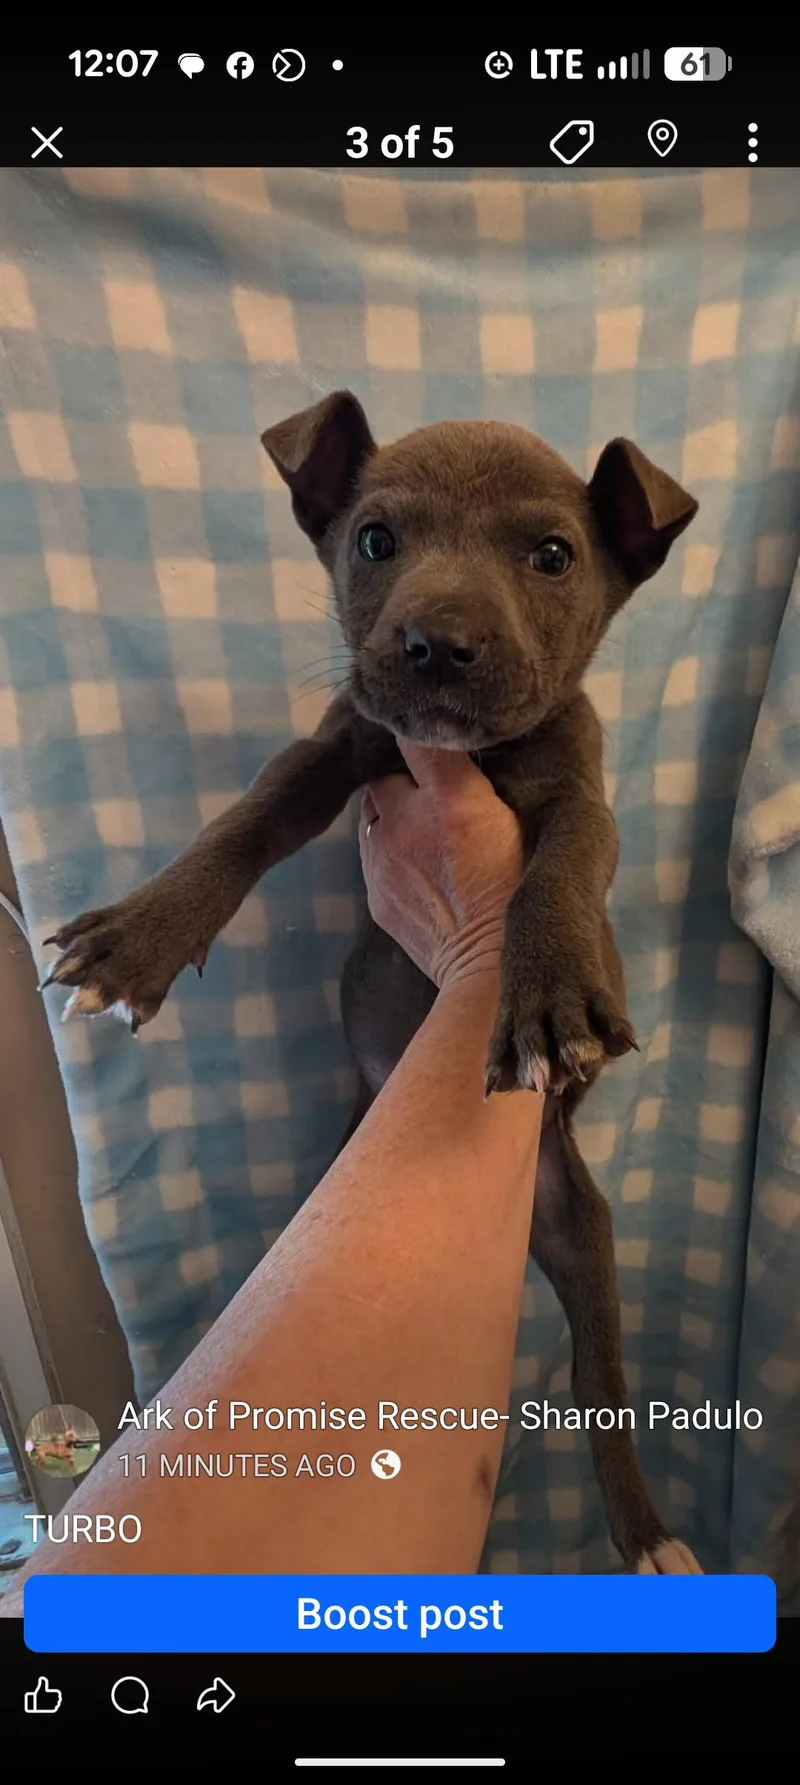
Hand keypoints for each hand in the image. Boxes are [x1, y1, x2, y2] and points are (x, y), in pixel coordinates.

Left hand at [358, 740, 522, 991]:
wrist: (489, 965)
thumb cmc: (514, 887)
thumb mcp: (511, 820)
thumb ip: (474, 778)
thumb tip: (450, 744)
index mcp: (448, 797)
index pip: (414, 741)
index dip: (420, 739)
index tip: (432, 745)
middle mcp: (404, 821)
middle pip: (384, 780)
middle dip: (402, 783)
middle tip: (432, 796)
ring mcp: (382, 861)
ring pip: (373, 818)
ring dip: (391, 818)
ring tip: (423, 833)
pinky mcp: (376, 896)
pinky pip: (372, 857)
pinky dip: (388, 854)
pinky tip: (418, 868)